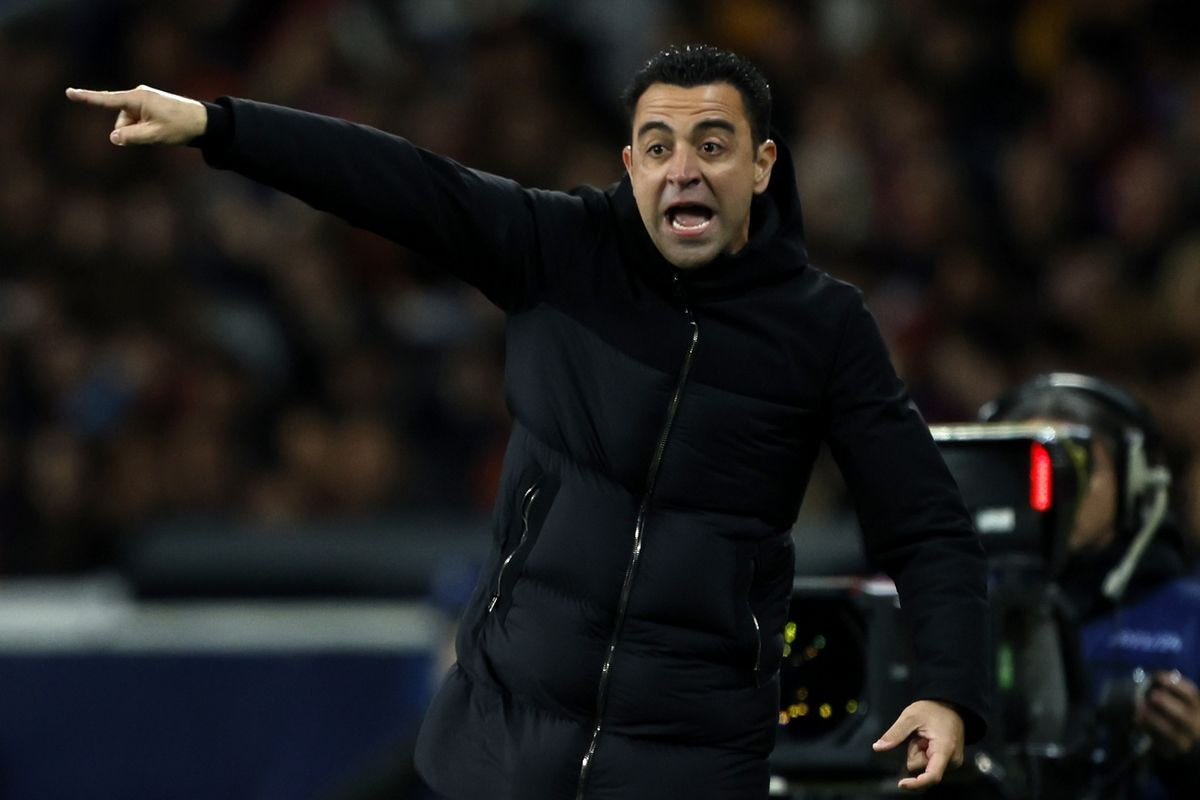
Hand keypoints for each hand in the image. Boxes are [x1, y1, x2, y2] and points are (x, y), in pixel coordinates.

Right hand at [64, 85, 206, 145]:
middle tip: (156, 133)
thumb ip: (132, 137)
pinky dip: (144, 127)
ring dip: (140, 131)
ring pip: (129, 123)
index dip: (87, 98)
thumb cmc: (179, 126)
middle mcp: (137, 95)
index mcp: (137, 98)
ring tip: (161, 130)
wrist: (202, 120)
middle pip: (121, 121)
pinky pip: (138, 120)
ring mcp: (143, 99)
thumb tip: (113, 137)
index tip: (69, 92)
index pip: (107, 100)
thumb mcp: (155, 135)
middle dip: (131, 131)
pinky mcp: (147, 104)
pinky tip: (160, 128)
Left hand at [873, 699, 964, 790]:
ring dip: (919, 752)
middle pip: (921, 767)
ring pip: (923, 766)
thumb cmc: (932, 709)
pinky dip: (924, 753)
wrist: (950, 706)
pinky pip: (928, 763)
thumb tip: (877, 747)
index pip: (932, 776)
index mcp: (945, 749)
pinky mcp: (949, 762)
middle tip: (919, 736)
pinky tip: (928, 740)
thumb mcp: (910, 717)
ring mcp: (952, 762)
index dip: (916, 783)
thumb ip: (895, 734)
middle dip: (914, 752)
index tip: (901, 784)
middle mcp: (952, 760)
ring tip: (925, 736)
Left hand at [1136, 670, 1199, 757]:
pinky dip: (1146, 728)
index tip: (1158, 677)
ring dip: (1153, 718)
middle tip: (1152, 695)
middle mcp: (1194, 723)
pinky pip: (1158, 740)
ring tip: (1140, 707)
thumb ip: (1167, 688)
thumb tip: (1154, 678)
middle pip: (1183, 714)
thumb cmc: (1176, 710)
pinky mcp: (1171, 749)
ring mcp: (1184, 738)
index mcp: (1197, 707)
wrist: (1181, 737)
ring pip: (1170, 731)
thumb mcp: (1177, 698)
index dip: (1175, 684)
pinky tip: (1137, 719)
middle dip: (1167, 703)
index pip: (1191, 694)